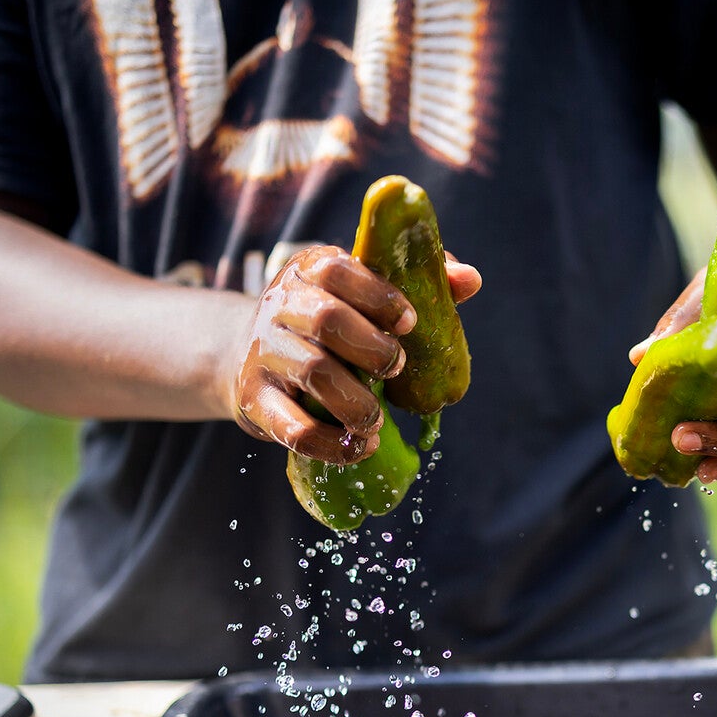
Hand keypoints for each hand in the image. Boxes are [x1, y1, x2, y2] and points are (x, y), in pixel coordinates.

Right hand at [233, 245, 480, 463]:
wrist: (244, 355)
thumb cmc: (325, 323)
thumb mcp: (359, 292)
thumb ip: (417, 283)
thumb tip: (471, 280)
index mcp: (309, 270)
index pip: (339, 270)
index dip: (380, 296)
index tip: (409, 323)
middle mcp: (279, 304)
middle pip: (328, 320)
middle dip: (374, 349)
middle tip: (395, 369)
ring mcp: (263, 352)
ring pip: (314, 372)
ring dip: (358, 403)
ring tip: (377, 420)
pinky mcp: (252, 399)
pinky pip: (293, 426)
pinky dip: (333, 444)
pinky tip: (359, 447)